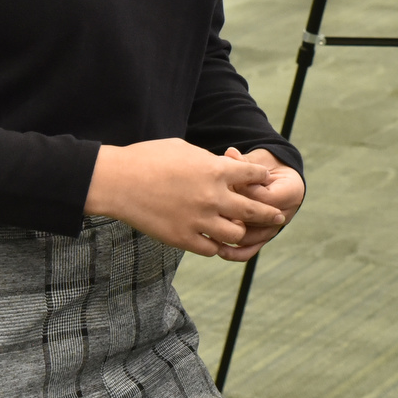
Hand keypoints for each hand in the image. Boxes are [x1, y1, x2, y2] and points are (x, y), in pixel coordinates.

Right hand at [84, 138, 286, 257]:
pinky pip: (211, 249)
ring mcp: (199, 220)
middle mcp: (213, 197)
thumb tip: (223, 166)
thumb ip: (208, 161)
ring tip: (241, 231)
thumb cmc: (148, 158)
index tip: (264, 182)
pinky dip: (216, 245)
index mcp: (215, 170)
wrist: (118, 182)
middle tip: (279, 218)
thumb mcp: (185, 149)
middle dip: (270, 214)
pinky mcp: (183, 239)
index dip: (261, 179)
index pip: (253, 176)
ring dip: (239, 231)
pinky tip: (215, 241)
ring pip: (235, 234)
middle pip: (254, 210)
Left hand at [212, 147, 304, 261]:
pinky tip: (220, 249)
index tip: (229, 183)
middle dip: (235, 214)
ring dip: (232, 235)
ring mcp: (274, 228)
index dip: (247, 191)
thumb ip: (244, 162)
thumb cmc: (264, 166)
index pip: (266, 197)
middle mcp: (285, 213)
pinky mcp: (262, 238)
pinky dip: (236, 253)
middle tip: (213, 209)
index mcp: (291, 190)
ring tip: (211, 230)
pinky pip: (250, 250)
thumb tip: (229, 154)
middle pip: (258, 221)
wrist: (274, 178)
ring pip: (252, 238)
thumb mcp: (258, 160)